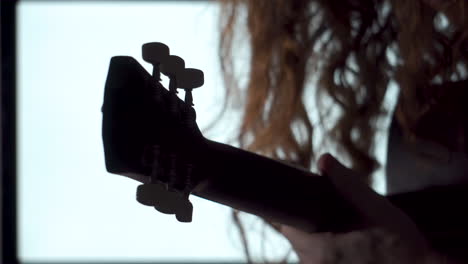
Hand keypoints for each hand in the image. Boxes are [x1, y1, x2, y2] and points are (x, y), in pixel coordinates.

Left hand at [279, 153, 432, 263]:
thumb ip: (346, 184)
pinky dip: (330, 251)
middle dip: (312, 222)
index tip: (309, 201)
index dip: (296, 209)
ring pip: (309, 251)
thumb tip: (323, 160)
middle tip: (335, 214)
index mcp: (320, 249)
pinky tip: (350, 245)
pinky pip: (321, 260)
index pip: (288, 225)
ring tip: (345, 231)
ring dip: (321, 238)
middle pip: (297, 238)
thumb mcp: (374, 208)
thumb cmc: (400, 246)